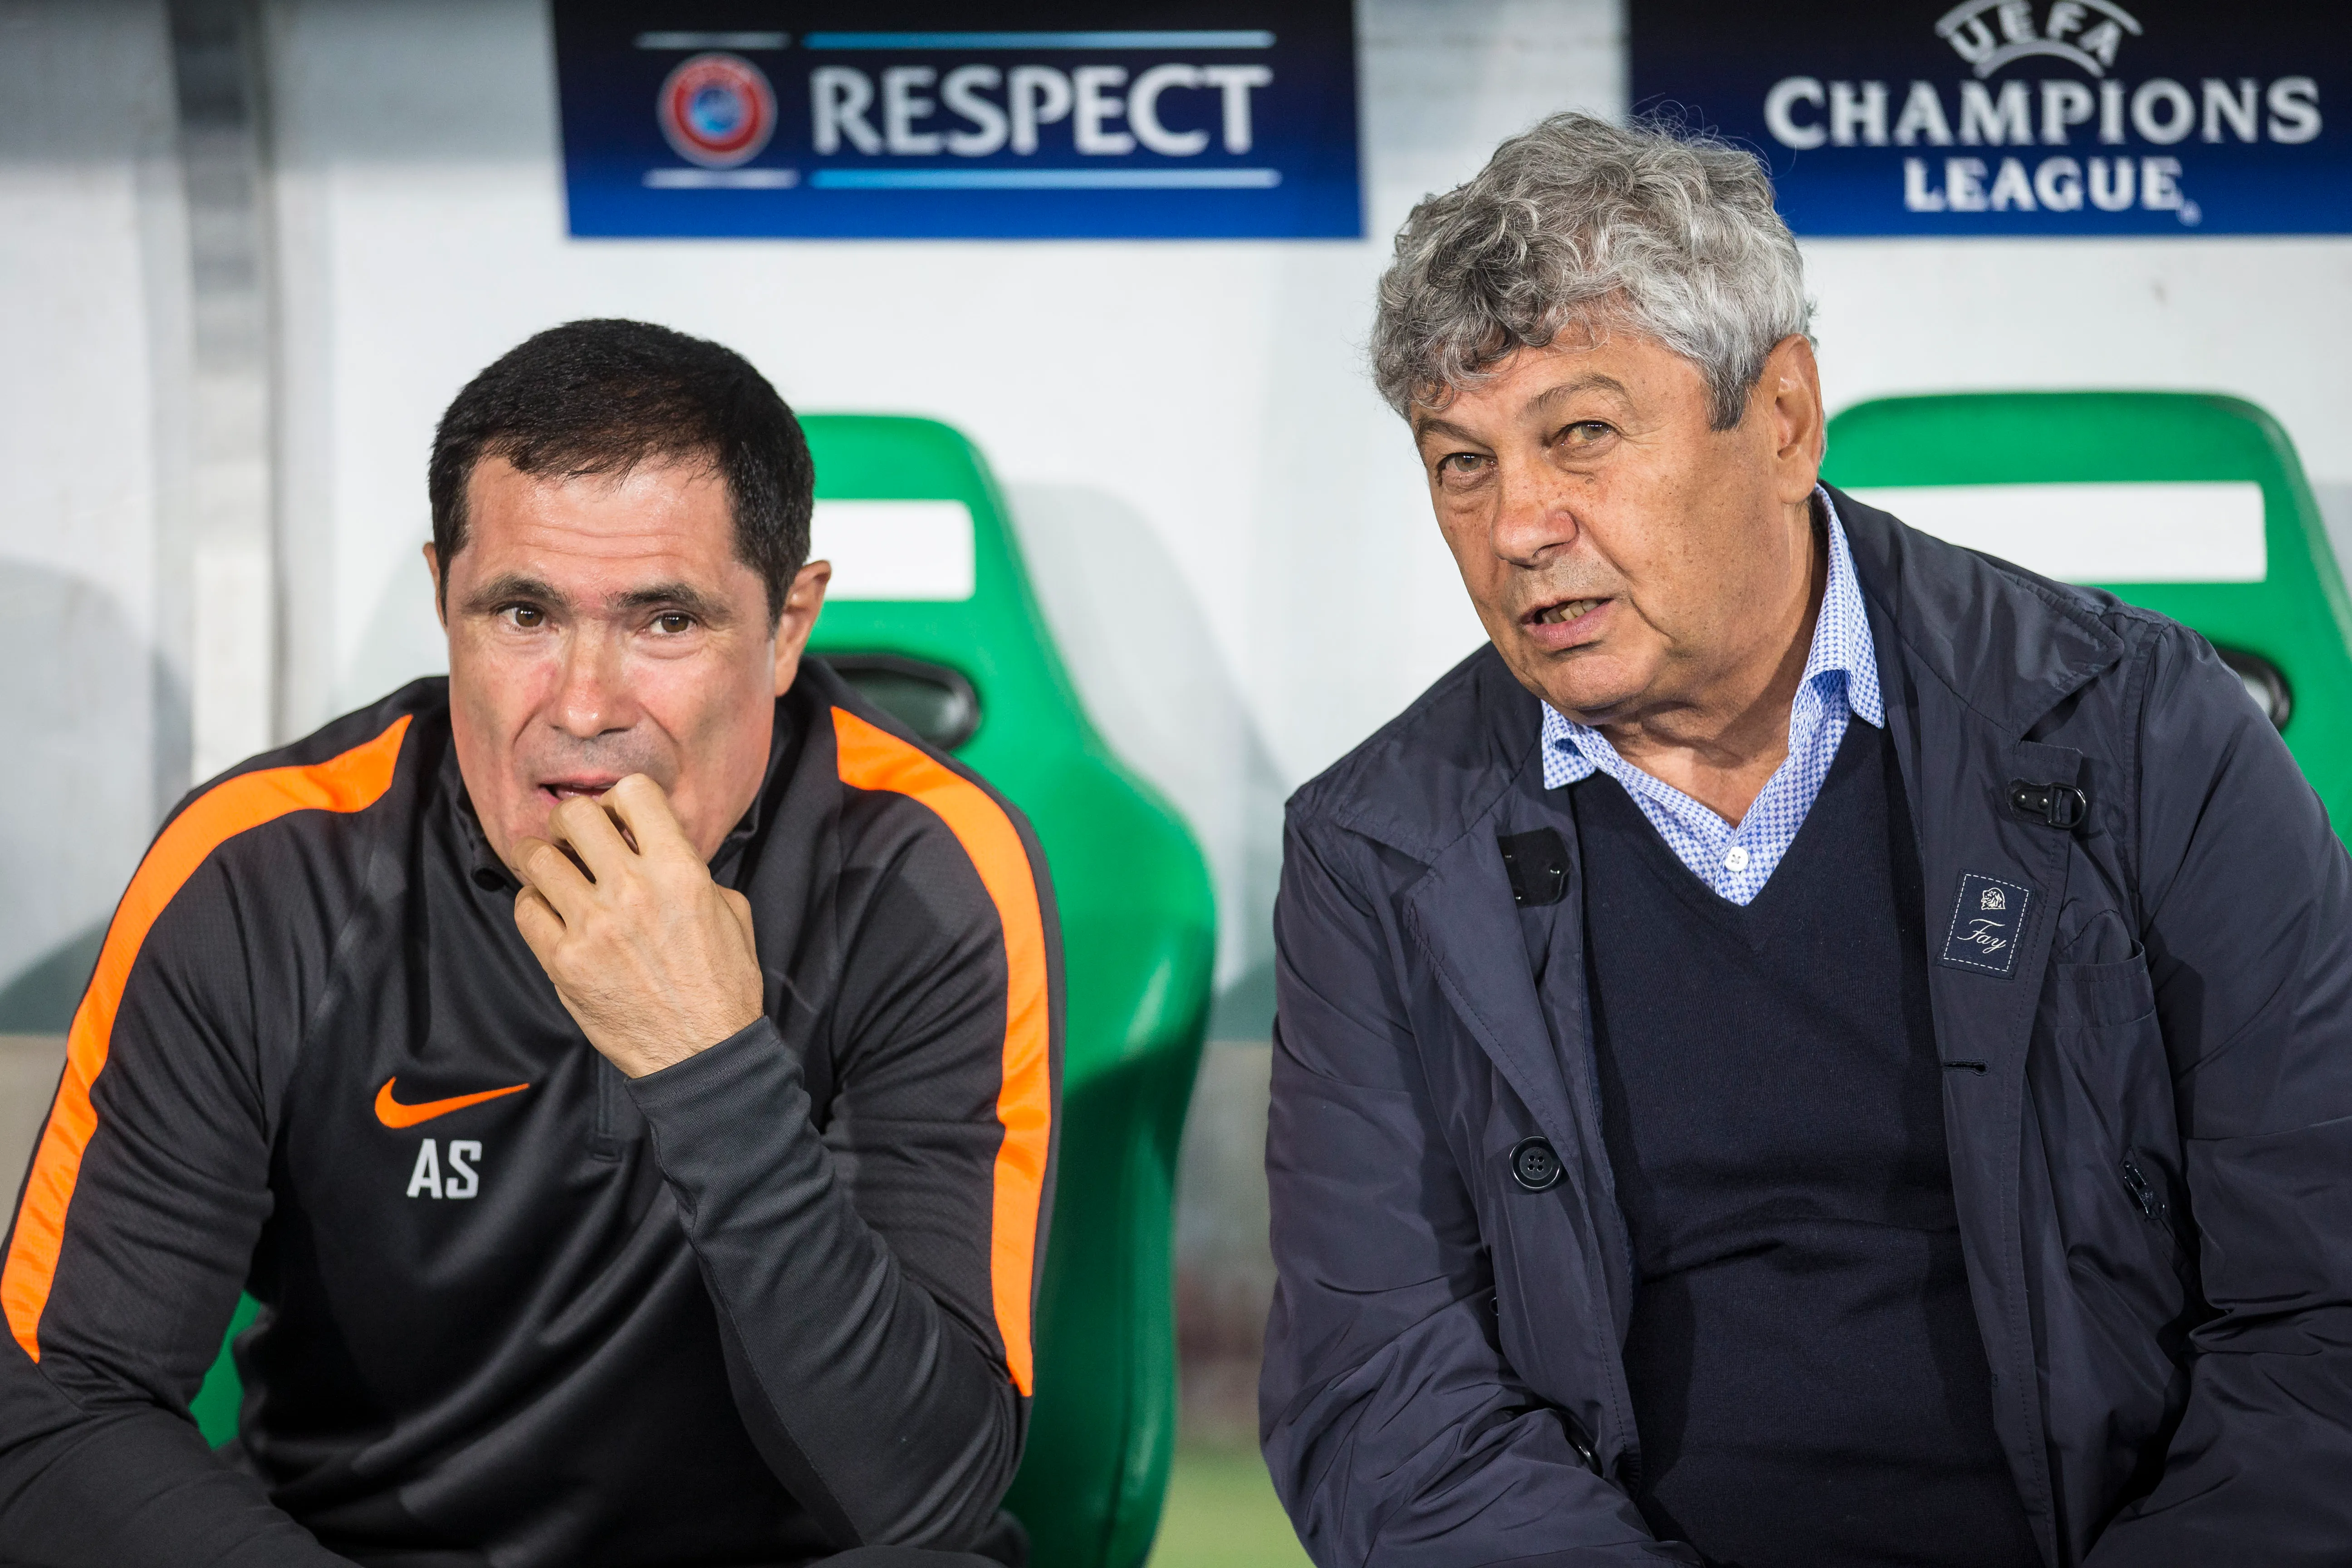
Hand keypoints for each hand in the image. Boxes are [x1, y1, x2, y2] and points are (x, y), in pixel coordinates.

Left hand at [510, 774, 763, 1077]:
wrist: (702, 1054)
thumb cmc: (722, 985)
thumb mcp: (729, 912)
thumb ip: (693, 870)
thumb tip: (655, 847)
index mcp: (680, 871)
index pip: (634, 791)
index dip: (621, 800)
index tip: (618, 820)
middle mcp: (632, 890)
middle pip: (575, 815)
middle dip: (571, 821)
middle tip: (575, 839)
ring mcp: (592, 926)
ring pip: (538, 857)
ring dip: (543, 858)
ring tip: (553, 871)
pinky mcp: (563, 962)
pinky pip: (526, 908)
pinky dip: (534, 903)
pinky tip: (552, 912)